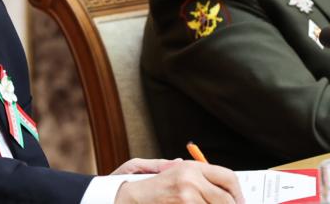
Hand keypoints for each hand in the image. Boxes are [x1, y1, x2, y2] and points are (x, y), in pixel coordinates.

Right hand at [114, 160, 243, 203]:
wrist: (127, 200)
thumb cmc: (145, 186)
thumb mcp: (163, 170)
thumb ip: (181, 168)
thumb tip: (201, 166)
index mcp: (190, 168)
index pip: (228, 177)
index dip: (238, 193)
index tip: (239, 202)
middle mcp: (191, 181)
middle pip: (227, 200)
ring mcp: (187, 199)